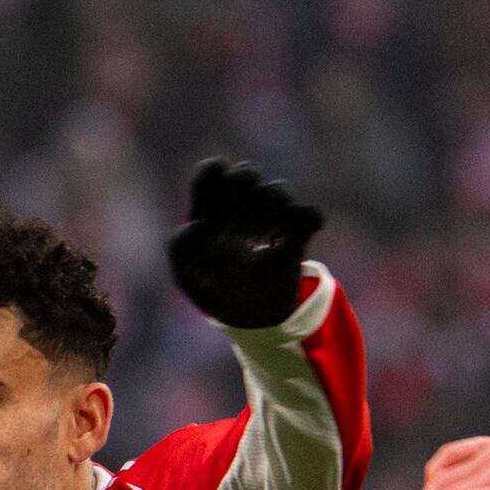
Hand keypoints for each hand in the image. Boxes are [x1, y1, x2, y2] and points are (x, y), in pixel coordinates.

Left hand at [167, 156, 325, 328]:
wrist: (254, 318)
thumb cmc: (215, 292)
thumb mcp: (188, 277)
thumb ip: (180, 250)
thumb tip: (195, 224)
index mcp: (212, 213)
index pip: (210, 176)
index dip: (212, 170)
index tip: (217, 173)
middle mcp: (242, 209)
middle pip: (245, 175)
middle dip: (244, 182)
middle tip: (239, 210)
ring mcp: (270, 220)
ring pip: (276, 190)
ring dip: (274, 202)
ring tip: (267, 235)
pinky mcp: (296, 235)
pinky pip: (308, 214)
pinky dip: (309, 217)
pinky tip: (308, 228)